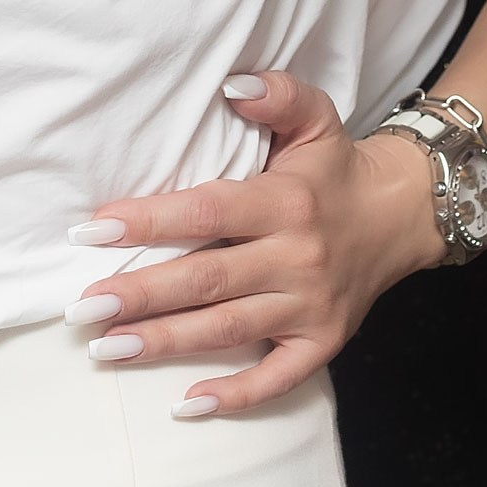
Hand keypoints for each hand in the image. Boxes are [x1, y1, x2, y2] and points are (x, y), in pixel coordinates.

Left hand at [71, 70, 444, 415]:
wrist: (403, 215)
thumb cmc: (337, 168)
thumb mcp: (316, 116)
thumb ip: (277, 95)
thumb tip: (230, 82)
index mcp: (286, 201)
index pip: (207, 211)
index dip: (149, 222)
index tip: (93, 230)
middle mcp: (297, 256)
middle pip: (206, 279)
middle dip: (140, 295)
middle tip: (83, 308)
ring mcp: (310, 306)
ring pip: (227, 330)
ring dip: (164, 343)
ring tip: (106, 350)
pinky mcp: (322, 343)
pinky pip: (276, 379)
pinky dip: (233, 396)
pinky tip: (185, 405)